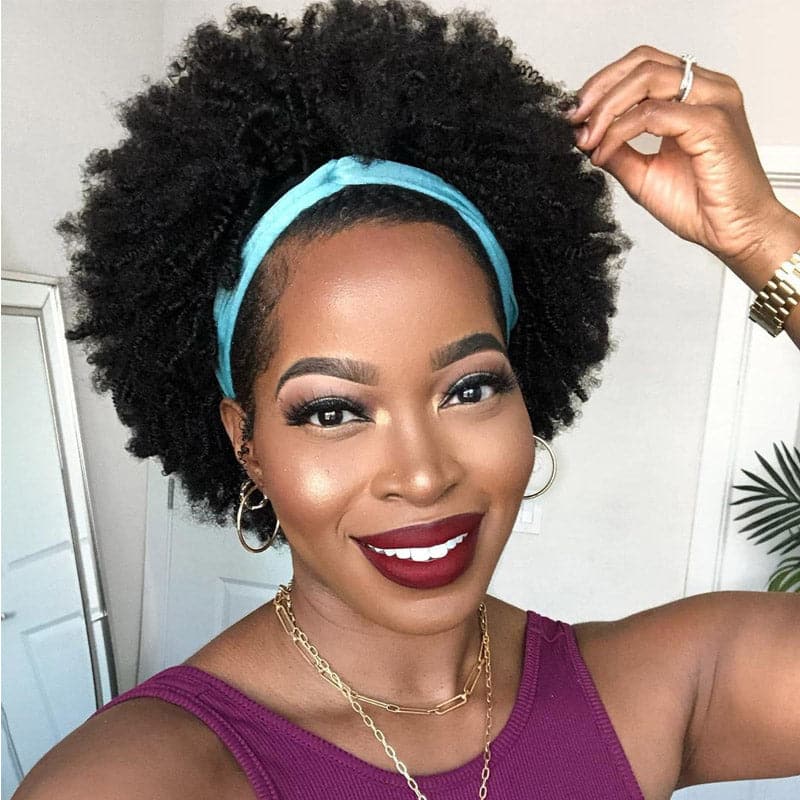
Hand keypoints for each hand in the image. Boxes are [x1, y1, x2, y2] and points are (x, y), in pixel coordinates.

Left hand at [568, 46, 799, 288]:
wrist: (732, 232)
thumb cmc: (701, 205)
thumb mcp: (642, 174)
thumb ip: (618, 149)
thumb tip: (584, 135)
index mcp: (695, 95)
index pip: (644, 65)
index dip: (604, 83)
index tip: (577, 113)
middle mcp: (708, 91)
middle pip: (643, 63)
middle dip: (600, 90)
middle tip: (575, 119)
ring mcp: (714, 102)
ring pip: (646, 80)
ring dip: (607, 108)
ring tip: (588, 139)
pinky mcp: (712, 124)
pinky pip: (653, 113)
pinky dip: (620, 131)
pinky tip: (606, 152)